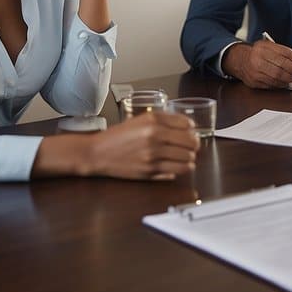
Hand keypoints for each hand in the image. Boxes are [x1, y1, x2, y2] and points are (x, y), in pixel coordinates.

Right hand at [82, 112, 198, 179]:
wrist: (98, 153)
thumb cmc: (119, 135)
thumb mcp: (141, 119)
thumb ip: (165, 119)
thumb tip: (189, 126)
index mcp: (153, 122)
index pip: (187, 125)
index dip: (192, 130)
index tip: (191, 132)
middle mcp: (155, 137)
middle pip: (191, 143)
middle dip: (193, 145)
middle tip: (191, 146)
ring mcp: (153, 156)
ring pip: (187, 159)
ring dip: (189, 158)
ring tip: (185, 157)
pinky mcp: (150, 171)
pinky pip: (177, 172)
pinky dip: (181, 169)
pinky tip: (177, 165)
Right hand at [224, 39, 291, 87]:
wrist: (240, 60)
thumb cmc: (257, 53)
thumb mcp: (268, 46)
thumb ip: (282, 53)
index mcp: (263, 47)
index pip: (285, 53)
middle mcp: (257, 59)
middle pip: (281, 67)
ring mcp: (254, 71)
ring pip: (277, 78)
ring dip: (289, 80)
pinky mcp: (254, 82)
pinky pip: (271, 85)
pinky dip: (281, 84)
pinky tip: (285, 82)